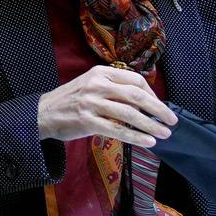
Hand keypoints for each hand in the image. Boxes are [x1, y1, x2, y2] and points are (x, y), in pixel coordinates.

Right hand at [37, 64, 175, 147]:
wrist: (43, 113)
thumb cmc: (71, 99)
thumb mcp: (91, 84)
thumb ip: (114, 88)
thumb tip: (145, 102)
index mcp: (101, 72)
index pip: (135, 80)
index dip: (153, 94)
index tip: (160, 107)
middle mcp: (97, 84)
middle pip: (136, 95)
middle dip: (158, 109)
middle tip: (171, 121)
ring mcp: (91, 103)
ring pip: (129, 114)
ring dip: (151, 125)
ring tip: (164, 134)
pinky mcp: (87, 121)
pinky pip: (118, 130)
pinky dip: (136, 137)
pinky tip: (148, 142)